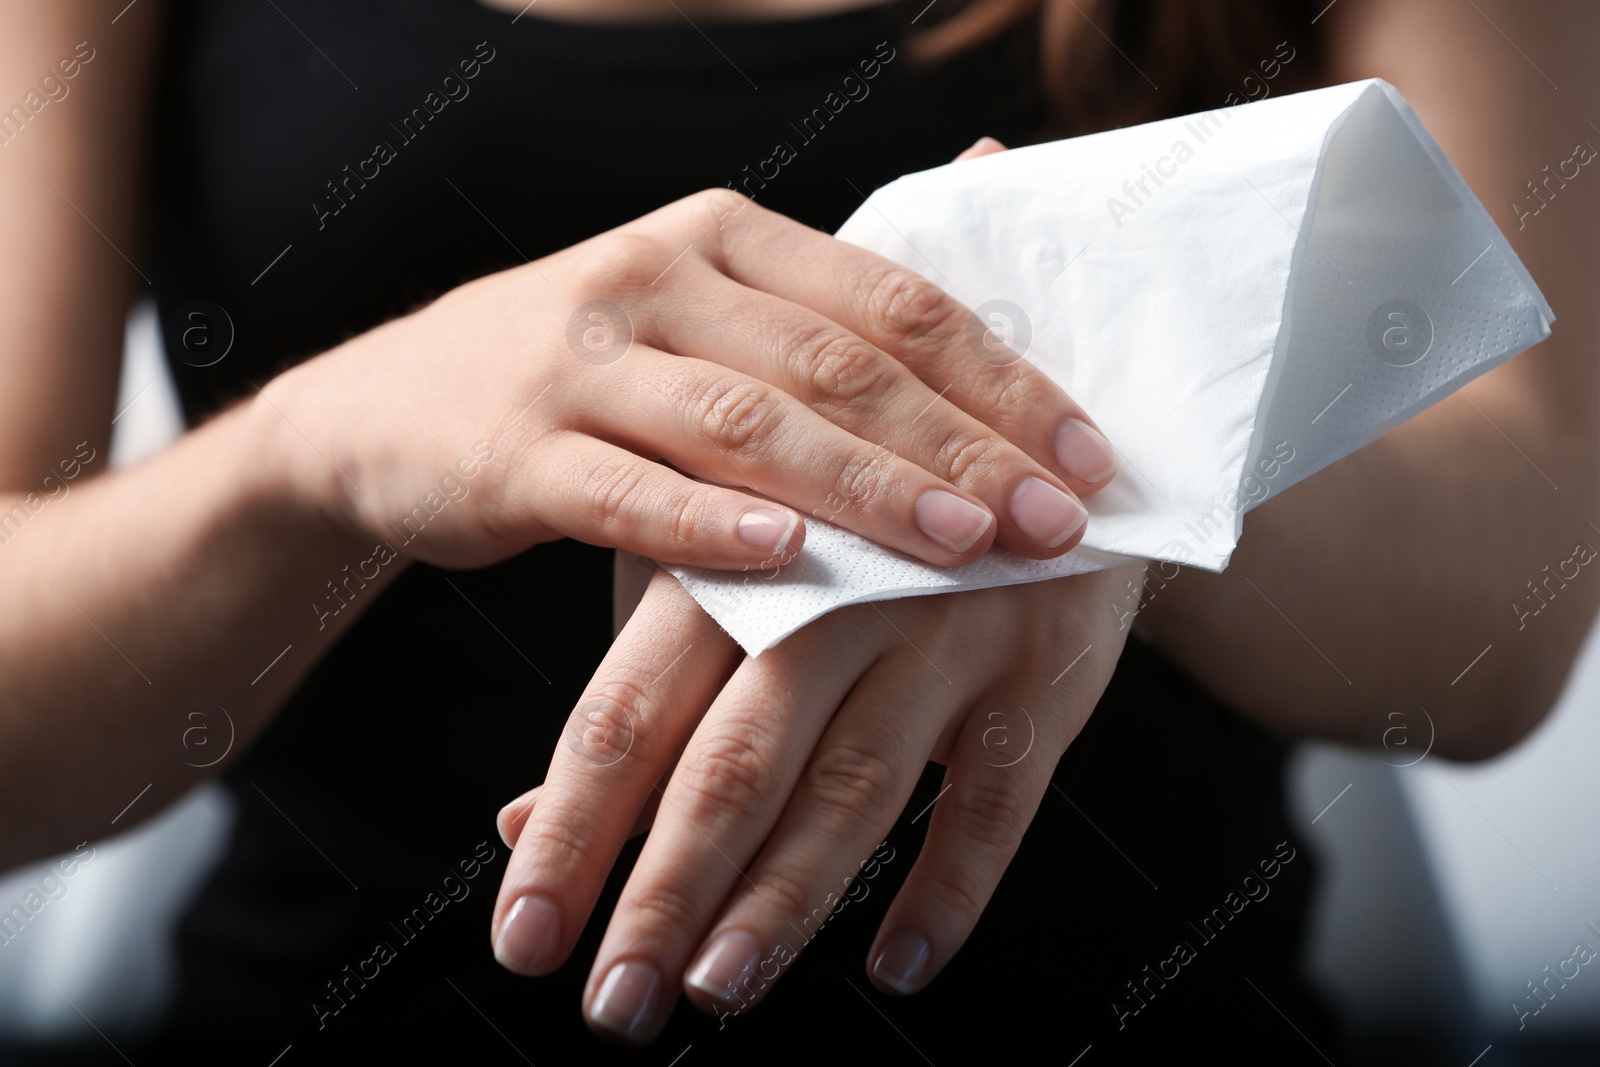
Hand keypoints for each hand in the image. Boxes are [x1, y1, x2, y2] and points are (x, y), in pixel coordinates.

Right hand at [257, 164, 1115, 572]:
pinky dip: (710, 527)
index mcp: (726, 237)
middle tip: (1059, 517)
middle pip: (840, 361)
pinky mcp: (516, 448)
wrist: (380, 410)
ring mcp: (582, 357)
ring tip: (964, 542)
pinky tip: (787, 561)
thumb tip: (979, 387)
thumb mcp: (693, 320)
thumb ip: (814, 335)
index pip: (894, 300)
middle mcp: (661, 274)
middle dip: (963, 443)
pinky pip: (628, 492)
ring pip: (749, 422)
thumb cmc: (579, 377)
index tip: (1089, 455)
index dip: (1002, 377)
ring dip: (866, 485)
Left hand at [490, 560, 1139, 1042]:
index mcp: (734, 564)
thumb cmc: (847, 530)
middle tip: (617, 1004)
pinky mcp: (1042, 670)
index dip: (574, 829)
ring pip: (856, 782)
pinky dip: (949, 887)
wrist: (1031, 456)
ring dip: (785, 898)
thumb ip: (641, 699)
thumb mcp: (730, 580)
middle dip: (668, 890)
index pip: (631, 712)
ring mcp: (945, 630)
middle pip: (737, 759)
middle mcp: (836, 592)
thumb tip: (522, 825)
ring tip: (717, 988)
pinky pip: (997, 797)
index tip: (525, 940)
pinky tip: (897, 963)